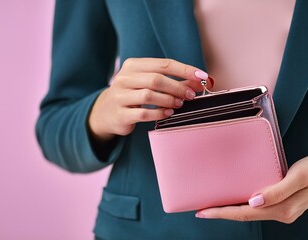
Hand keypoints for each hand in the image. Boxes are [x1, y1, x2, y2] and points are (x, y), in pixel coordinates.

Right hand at [89, 58, 211, 141]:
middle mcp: (124, 78)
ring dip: (169, 100)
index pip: (163, 64)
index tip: (201, 76)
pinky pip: (143, 113)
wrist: (105, 112)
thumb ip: (172, 80)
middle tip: (190, 95)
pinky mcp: (120, 114)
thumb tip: (200, 81)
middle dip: (177, 87)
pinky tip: (168, 113)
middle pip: (156, 79)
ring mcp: (120, 96)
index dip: (185, 70)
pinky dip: (159, 113)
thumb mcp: (147, 82)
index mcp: (133, 65)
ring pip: (149, 95)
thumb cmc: (133, 94)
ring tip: (179, 104)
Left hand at [196, 148, 307, 223]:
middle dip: (222, 213)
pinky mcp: (285, 201)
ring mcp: (284, 208)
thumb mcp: (299, 175)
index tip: (203, 211)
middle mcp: (282, 212)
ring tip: (213, 206)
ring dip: (232, 210)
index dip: (223, 213)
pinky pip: (259, 206)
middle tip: (201, 210)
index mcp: (284, 209)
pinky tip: (235, 199)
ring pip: (251, 212)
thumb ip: (277, 190)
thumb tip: (253, 202)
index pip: (246, 213)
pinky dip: (244, 203)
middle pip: (245, 215)